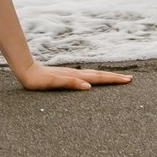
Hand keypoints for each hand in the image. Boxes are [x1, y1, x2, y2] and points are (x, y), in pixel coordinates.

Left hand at [13, 63, 131, 91]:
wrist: (26, 70)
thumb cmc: (38, 80)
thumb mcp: (53, 83)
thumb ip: (70, 83)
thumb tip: (88, 86)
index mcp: (76, 76)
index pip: (99, 78)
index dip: (113, 80)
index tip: (127, 80)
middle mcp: (76, 73)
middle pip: (100, 75)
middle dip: (115, 77)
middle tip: (129, 79)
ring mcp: (72, 73)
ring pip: (94, 74)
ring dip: (107, 76)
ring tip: (117, 78)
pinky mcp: (67, 75)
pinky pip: (87, 76)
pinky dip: (96, 77)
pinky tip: (95, 79)